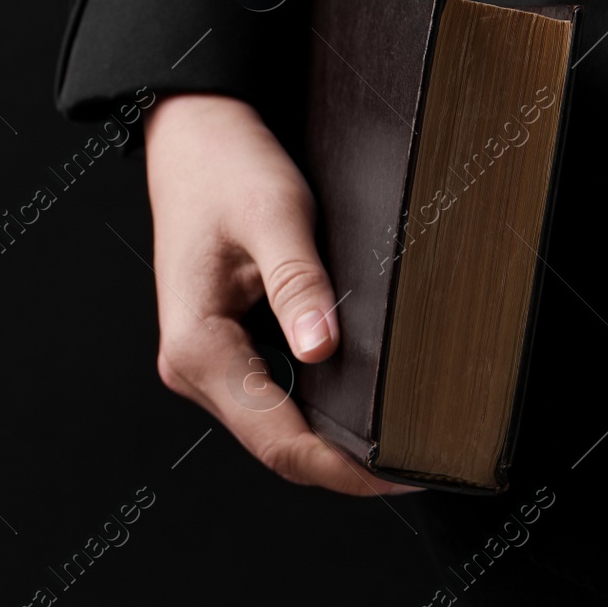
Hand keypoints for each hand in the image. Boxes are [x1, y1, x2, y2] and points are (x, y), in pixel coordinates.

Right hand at [143, 93, 418, 495]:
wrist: (192, 134)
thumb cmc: (225, 168)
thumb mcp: (273, 214)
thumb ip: (298, 284)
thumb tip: (323, 349)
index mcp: (198, 346)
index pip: (277, 439)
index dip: (343, 468)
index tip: (401, 472)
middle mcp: (191, 366)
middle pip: (274, 445)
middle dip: (343, 464)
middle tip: (416, 463)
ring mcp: (202, 361)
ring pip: (271, 428)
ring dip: (329, 441)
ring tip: (396, 438)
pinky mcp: (219, 348)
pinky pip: (269, 398)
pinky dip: (313, 412)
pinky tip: (357, 402)